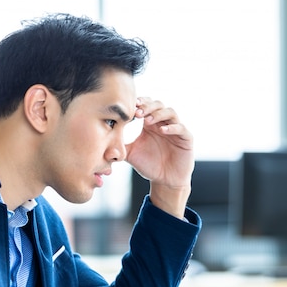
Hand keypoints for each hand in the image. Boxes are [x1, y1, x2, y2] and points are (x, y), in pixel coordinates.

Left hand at [125, 98, 193, 217]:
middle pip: (158, 104)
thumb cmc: (148, 165)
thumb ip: (119, 144)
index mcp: (150, 123)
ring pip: (170, 112)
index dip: (139, 104)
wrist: (164, 181)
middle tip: (137, 112)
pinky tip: (162, 130)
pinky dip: (172, 127)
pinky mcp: (186, 139)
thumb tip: (100, 139)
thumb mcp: (131, 153)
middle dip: (147, 106)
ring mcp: (175, 129)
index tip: (128, 107)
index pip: (146, 106)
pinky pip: (181, 128)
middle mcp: (163, 123)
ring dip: (158, 114)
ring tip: (147, 120)